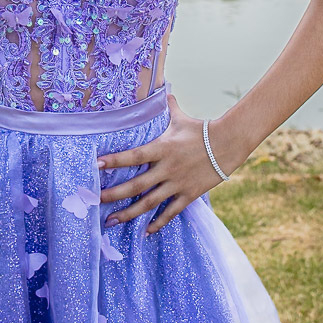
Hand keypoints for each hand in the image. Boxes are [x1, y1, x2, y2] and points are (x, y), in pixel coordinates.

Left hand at [96, 94, 239, 235]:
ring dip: (129, 213)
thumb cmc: (201, 129)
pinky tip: (147, 231)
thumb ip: (169, 107)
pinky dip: (158, 223)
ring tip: (112, 221)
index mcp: (161, 148)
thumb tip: (164, 90)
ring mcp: (177, 184)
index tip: (97, 164)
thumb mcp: (181, 118)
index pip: (133, 156)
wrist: (227, 144)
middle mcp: (166, 168)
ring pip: (149, 203)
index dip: (115, 160)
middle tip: (95, 201)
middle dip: (114, 194)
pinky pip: (171, 212)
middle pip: (136, 185)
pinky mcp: (188, 195)